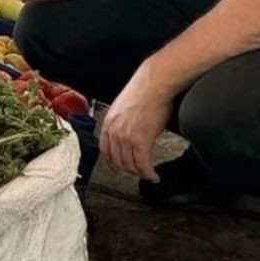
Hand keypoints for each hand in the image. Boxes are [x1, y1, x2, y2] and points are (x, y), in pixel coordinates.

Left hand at [98, 64, 173, 181]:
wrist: (153, 84)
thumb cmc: (143, 92)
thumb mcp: (122, 108)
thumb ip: (121, 123)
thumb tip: (127, 133)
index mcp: (108, 124)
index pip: (105, 151)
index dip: (112, 163)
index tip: (118, 168)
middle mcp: (114, 132)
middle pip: (117, 161)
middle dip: (128, 170)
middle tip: (138, 172)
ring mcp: (126, 138)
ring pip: (130, 165)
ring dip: (140, 173)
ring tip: (148, 174)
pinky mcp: (141, 141)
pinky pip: (143, 164)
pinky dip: (149, 173)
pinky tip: (154, 175)